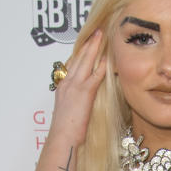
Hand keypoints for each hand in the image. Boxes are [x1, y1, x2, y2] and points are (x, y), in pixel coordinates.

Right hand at [49, 31, 106, 145]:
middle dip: (87, 44)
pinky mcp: (84, 92)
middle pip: (78, 57)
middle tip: (95, 32)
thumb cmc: (65, 131)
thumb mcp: (68, 111)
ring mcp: (75, 86)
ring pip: (85, 61)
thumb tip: (81, 101)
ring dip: (94, 47)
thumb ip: (75, 101)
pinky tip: (107, 58)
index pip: (71, 64)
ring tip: (101, 36)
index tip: (87, 43)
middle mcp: (67, 82)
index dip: (80, 52)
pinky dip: (101, 65)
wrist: (63, 138)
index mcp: (62, 86)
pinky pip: (94, 75)